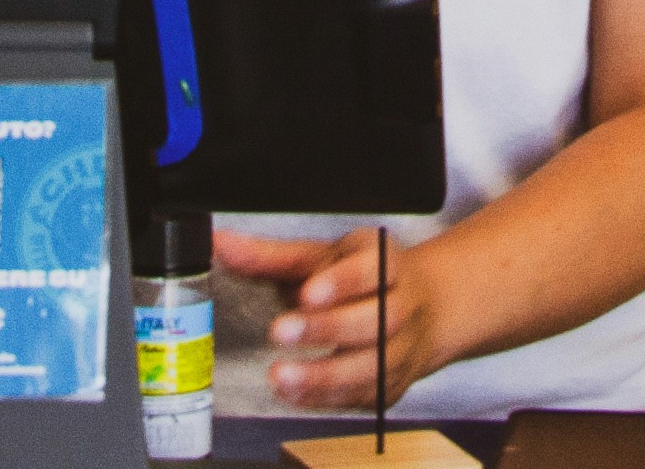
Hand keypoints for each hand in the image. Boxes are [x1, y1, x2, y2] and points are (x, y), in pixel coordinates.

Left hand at [216, 224, 451, 409]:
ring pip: (374, 366)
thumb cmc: (360, 278)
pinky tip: (296, 394)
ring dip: (326, 375)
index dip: (344, 282)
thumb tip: (223, 245)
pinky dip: (328, 398)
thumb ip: (271, 256)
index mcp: (385, 263)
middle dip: (329, 328)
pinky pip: (364, 396)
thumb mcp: (321, 257)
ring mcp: (402, 349)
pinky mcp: (391, 386)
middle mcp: (402, 306)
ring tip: (282, 376)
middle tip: (282, 331)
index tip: (308, 292)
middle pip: (377, 319)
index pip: (373, 269)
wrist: (421, 310)